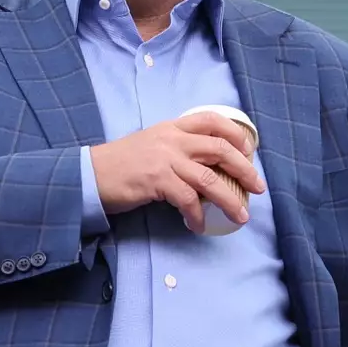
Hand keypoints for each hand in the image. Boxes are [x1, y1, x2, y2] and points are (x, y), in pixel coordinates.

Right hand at [89, 112, 264, 232]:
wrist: (90, 174)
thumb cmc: (121, 164)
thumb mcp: (152, 145)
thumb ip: (177, 148)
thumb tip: (207, 167)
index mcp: (172, 127)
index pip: (212, 120)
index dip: (236, 134)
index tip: (249, 151)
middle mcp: (172, 139)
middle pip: (220, 149)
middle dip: (244, 169)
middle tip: (257, 188)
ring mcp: (165, 159)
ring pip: (210, 179)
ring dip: (229, 200)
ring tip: (240, 215)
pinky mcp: (157, 180)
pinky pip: (188, 200)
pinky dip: (198, 216)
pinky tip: (198, 226)